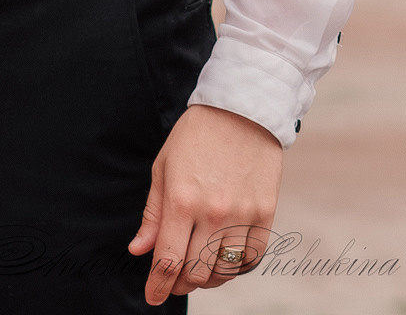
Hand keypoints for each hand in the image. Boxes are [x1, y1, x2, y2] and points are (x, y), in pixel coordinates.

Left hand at [128, 105, 281, 302]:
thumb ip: (153, 213)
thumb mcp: (163, 167)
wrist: (241, 109)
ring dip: (207, 278)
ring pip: (224, 271)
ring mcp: (243, 215)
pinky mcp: (266, 213)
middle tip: (173, 280)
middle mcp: (213, 212)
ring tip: (197, 269)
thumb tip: (139, 250)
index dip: (158, 285)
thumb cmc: (195, 135)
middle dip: (180, 283)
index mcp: (182, 199)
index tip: (153, 296)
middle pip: (196, 272)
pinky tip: (225, 259)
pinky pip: (252, 258)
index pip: (168, 260)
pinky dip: (236, 267)